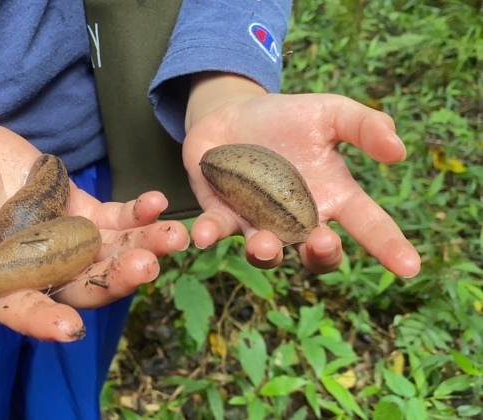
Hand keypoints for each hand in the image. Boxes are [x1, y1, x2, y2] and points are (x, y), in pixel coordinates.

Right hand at [0, 123, 188, 341]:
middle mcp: (37, 271)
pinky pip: (113, 217)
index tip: (70, 329)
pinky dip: (136, 213)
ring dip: (141, 247)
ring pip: (107, 254)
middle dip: (114, 280)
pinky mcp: (79, 210)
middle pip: (81, 285)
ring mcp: (62, 241)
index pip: (24, 311)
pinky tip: (157, 204)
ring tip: (171, 237)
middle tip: (144, 267)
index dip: (45, 321)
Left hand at [183, 73, 420, 277]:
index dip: (390, 247)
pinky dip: (209, 234)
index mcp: (333, 197)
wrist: (232, 114)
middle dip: (322, 254)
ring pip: (267, 253)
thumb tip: (399, 150)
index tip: (410, 266)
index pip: (369, 226)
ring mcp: (259, 222)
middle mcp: (298, 219)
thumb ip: (364, 126)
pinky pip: (216, 231)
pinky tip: (202, 236)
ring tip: (264, 244)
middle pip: (317, 254)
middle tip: (323, 241)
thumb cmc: (287, 119)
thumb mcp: (330, 112)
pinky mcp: (221, 215)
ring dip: (266, 253)